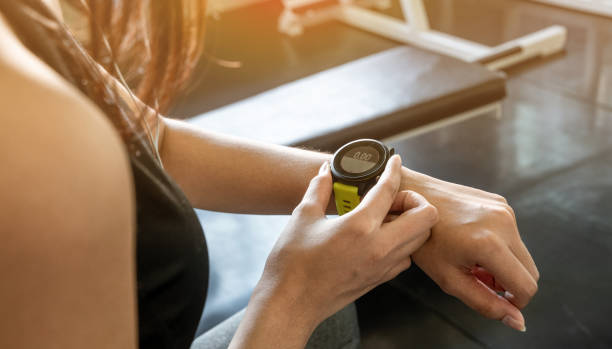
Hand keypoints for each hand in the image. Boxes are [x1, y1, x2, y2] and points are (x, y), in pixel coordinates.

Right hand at [257, 156, 437, 328]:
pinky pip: (406, 256)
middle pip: (426, 216)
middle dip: (414, 200)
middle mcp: (379, 247)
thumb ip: (318, 189)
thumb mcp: (303, 217)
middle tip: (390, 199)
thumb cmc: (292, 262)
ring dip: (411, 222)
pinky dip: (402, 242)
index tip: (395, 161)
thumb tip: (326, 171)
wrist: (292, 303)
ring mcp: (383, 266)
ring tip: (385, 217)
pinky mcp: (380, 279)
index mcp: (360, 227)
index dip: (394, 170)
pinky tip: (380, 237)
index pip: (389, 190)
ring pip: (421, 238)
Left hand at [401, 169, 538, 331]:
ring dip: (505, 265)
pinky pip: (513, 235)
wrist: (413, 198)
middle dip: (510, 284)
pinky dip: (501, 246)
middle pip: (530, 271)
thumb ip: (486, 303)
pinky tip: (473, 243)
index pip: (526, 287)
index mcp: (490, 245)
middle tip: (479, 280)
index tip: (497, 301)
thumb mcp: (450, 279)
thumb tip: (518, 321)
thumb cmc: (424, 241)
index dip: (515, 302)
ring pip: (522, 254)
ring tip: (473, 261)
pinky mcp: (501, 202)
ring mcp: (504, 210)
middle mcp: (503, 224)